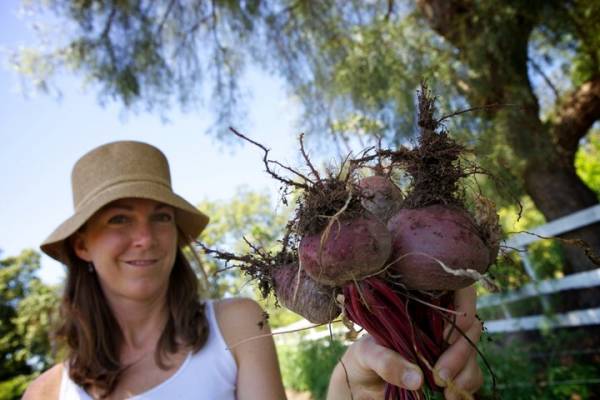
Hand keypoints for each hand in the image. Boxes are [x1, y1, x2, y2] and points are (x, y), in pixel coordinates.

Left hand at [326, 285, 482, 399]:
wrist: (362, 387)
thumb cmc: (361, 360)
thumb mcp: (365, 355)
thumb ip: (385, 361)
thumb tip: (417, 378)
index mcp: (417, 307)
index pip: (454, 290)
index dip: (462, 305)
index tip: (446, 335)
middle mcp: (435, 324)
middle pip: (469, 326)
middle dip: (460, 351)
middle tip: (440, 375)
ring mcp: (446, 347)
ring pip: (473, 351)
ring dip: (465, 371)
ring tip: (443, 388)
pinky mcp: (452, 370)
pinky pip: (472, 374)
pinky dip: (466, 386)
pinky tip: (450, 397)